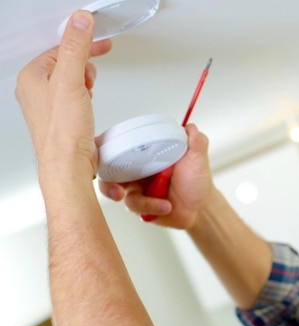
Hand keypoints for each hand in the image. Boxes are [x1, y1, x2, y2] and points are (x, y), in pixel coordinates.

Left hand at [15, 11, 111, 185]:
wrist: (68, 163)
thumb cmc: (63, 130)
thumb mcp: (71, 80)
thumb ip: (76, 48)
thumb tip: (80, 21)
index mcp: (31, 76)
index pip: (59, 48)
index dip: (82, 43)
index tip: (99, 41)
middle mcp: (35, 90)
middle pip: (65, 62)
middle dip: (84, 65)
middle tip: (92, 73)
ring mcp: (47, 104)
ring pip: (70, 79)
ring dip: (85, 81)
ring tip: (88, 91)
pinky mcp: (60, 117)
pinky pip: (73, 96)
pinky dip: (84, 95)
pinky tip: (88, 104)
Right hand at [99, 123, 219, 229]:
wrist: (200, 207)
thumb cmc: (196, 180)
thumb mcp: (198, 158)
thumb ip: (196, 141)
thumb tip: (191, 126)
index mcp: (145, 153)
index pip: (118, 145)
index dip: (104, 148)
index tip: (103, 153)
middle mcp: (135, 168)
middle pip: (107, 171)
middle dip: (107, 183)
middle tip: (118, 191)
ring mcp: (135, 187)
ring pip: (119, 193)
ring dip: (142, 201)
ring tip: (165, 204)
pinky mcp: (137, 205)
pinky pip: (133, 207)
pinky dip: (151, 207)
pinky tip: (167, 206)